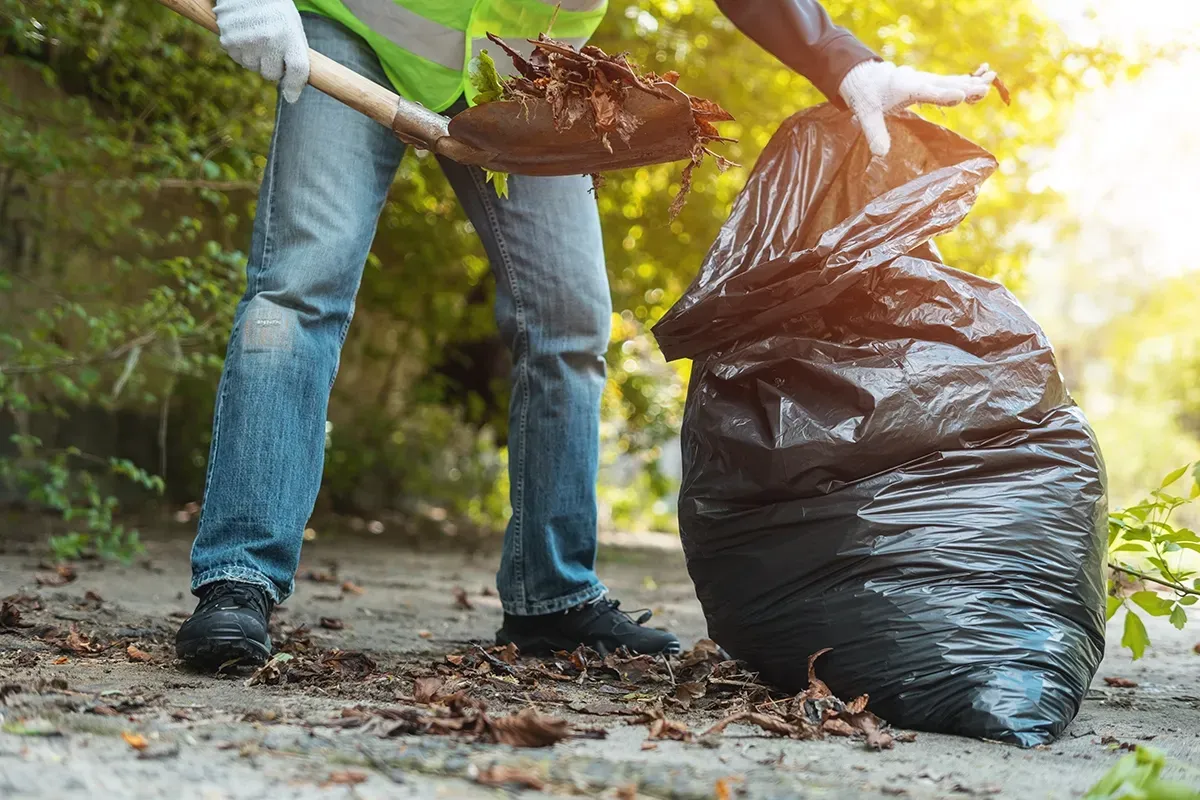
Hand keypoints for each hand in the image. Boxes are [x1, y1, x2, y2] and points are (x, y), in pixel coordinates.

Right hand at [214, 0, 309, 102]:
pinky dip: (241, 51)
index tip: (292, 96)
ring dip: (256, 59)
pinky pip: (237, 58)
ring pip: (253, 68)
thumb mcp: (292, 29)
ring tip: (257, 37)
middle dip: (273, 67)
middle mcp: (268, 39)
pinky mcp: (228, 40)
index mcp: (289, 35)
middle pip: (272, 74)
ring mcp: (247, 40)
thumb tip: (291, 97)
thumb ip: (295, 58)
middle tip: (272, 47)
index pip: (297, 70)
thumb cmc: (275, 12)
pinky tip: (244, 34)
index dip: (294, 86)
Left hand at [838, 60, 994, 156]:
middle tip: (985, 88)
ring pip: (950, 81)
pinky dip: (965, 82)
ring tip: (990, 81)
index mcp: (904, 87)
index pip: (926, 92)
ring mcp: (924, 80)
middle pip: (945, 84)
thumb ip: (874, 133)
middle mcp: (918, 81)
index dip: (943, 95)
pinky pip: (949, 82)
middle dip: (965, 87)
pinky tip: (981, 83)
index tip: (960, 96)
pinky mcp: (928, 82)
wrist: (863, 75)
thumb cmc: (865, 94)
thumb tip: (881, 154)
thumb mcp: (866, 114)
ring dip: (970, 82)